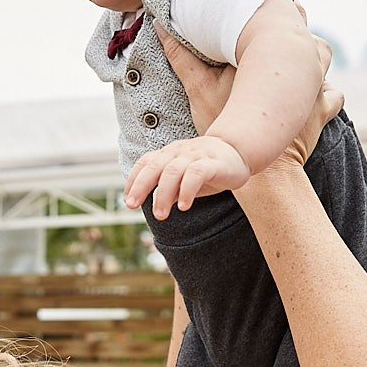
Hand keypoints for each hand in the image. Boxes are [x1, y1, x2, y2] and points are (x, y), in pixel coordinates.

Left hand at [125, 135, 251, 218]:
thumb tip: (153, 204)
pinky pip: (196, 174)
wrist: (239, 151)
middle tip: (132, 206)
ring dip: (164, 194)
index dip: (134, 180)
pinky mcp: (213, 163)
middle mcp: (179, 152)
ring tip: (160, 215)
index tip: (127, 200)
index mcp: (169, 154)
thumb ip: (169, 188)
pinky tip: (183, 206)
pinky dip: (187, 190)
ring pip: (173, 171)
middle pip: (155, 166)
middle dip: (141, 186)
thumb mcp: (184, 177)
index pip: (146, 162)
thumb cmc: (207, 167)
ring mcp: (196, 156)